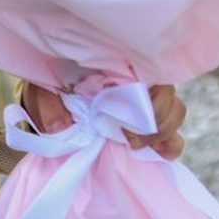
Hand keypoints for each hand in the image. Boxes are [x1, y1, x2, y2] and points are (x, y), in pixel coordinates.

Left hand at [20, 81, 186, 161]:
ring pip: (176, 109)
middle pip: (167, 92)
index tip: (133, 114)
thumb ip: (49, 105)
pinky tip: (159, 154)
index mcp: (115, 64)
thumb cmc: (49, 89)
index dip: (150, 92)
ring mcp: (144, 103)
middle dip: (157, 118)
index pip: (149, 69)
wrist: (48, 103)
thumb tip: (61, 125)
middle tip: (129, 138)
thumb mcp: (42, 91)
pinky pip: (173, 134)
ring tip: (135, 145)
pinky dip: (171, 145)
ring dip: (164, 130)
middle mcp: (136, 79)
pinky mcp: (146, 126)